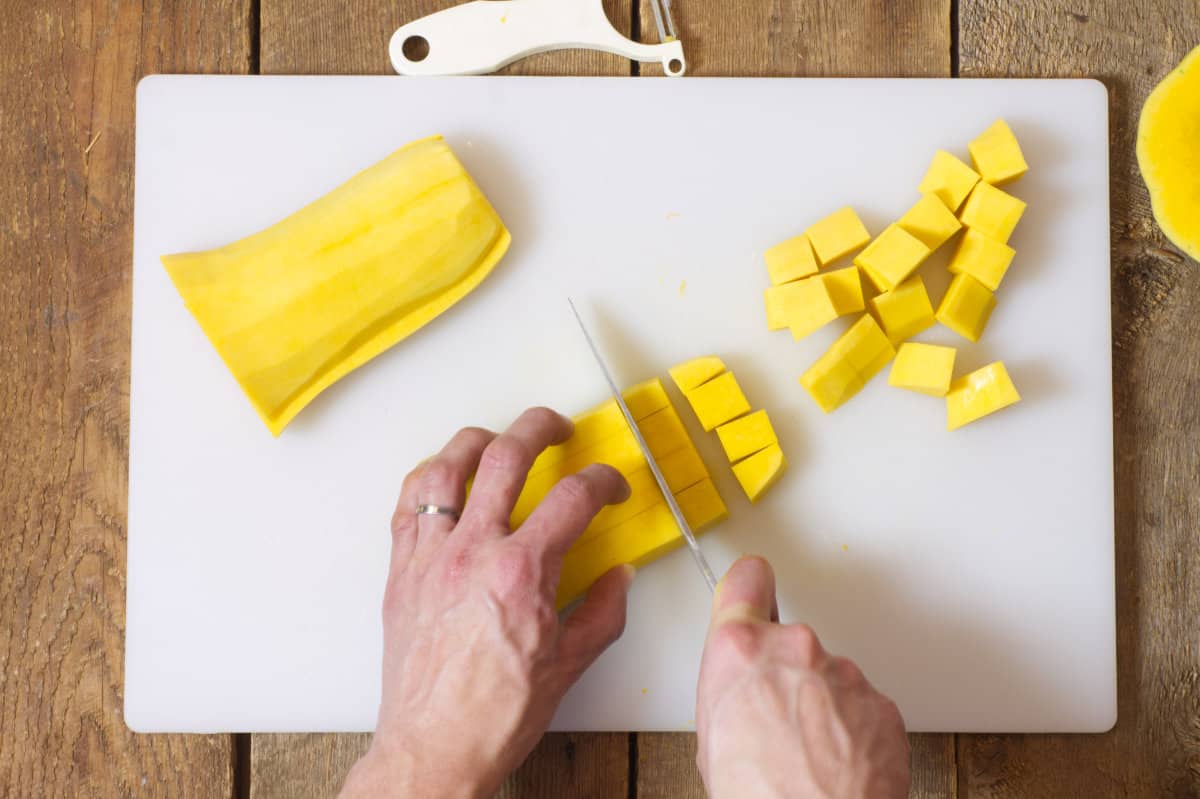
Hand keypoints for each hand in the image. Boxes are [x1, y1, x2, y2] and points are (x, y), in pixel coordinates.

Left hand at [341, 408, 634, 798]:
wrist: (434, 748)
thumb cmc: (495, 715)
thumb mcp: (571, 663)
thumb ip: (603, 611)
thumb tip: (618, 579)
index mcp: (522, 572)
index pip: (573, 497)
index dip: (603, 481)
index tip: (610, 486)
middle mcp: (472, 552)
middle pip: (507, 456)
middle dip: (540, 428)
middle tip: (557, 428)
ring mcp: (431, 557)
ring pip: (446, 468)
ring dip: (476, 440)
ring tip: (495, 438)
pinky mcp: (401, 572)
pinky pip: (407, 505)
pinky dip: (428, 480)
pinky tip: (443, 479)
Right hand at [696, 556, 909, 798]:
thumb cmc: (757, 796)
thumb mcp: (711, 735)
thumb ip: (731, 687)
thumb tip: (742, 690)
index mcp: (741, 649)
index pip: (747, 579)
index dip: (749, 590)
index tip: (753, 593)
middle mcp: (796, 648)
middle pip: (789, 641)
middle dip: (786, 672)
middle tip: (776, 720)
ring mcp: (844, 674)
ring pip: (828, 677)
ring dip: (821, 706)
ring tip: (806, 755)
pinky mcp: (881, 704)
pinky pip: (861, 708)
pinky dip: (852, 731)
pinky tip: (836, 765)